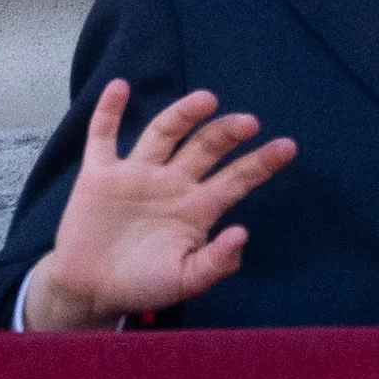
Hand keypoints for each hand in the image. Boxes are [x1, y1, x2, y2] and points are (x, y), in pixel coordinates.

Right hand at [24, 80, 296, 329]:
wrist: (89, 291)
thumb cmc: (142, 284)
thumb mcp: (184, 281)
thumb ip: (214, 263)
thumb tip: (242, 235)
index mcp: (198, 206)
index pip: (237, 178)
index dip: (262, 163)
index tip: (289, 147)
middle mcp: (173, 182)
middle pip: (205, 147)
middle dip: (227, 133)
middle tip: (249, 122)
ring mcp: (137, 174)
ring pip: (163, 134)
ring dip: (183, 114)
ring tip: (206, 99)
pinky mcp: (100, 175)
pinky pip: (102, 138)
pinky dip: (108, 112)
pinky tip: (119, 87)